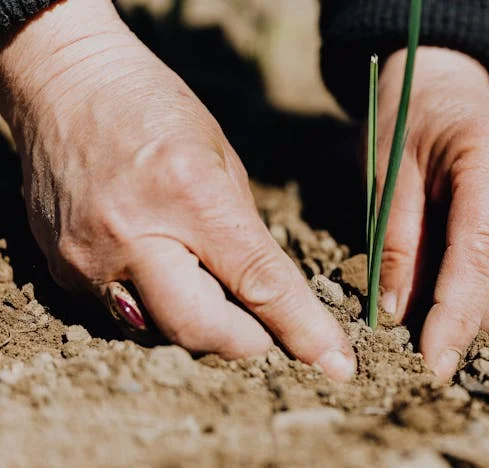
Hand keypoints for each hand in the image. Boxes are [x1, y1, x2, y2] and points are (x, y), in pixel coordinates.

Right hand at [0, 0, 354, 379]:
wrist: (65, 84)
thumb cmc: (154, 109)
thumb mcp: (221, 160)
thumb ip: (245, 234)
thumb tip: (269, 297)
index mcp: (190, 195)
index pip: (259, 284)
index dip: (303, 331)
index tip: (336, 365)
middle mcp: (134, 236)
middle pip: (203, 331)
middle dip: (248, 341)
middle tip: (266, 328)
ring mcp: (89, 260)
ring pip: (163, 333)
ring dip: (201, 325)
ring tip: (208, 283)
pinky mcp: (61, 271)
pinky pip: (124, 317)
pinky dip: (157, 307)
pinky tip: (163, 270)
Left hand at [377, 48, 488, 380]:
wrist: (443, 88)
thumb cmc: (408, 123)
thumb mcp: (387, 176)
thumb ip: (396, 244)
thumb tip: (400, 317)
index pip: (486, 254)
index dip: (459, 316)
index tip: (434, 362)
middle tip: (440, 327)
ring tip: (456, 304)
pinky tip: (479, 288)